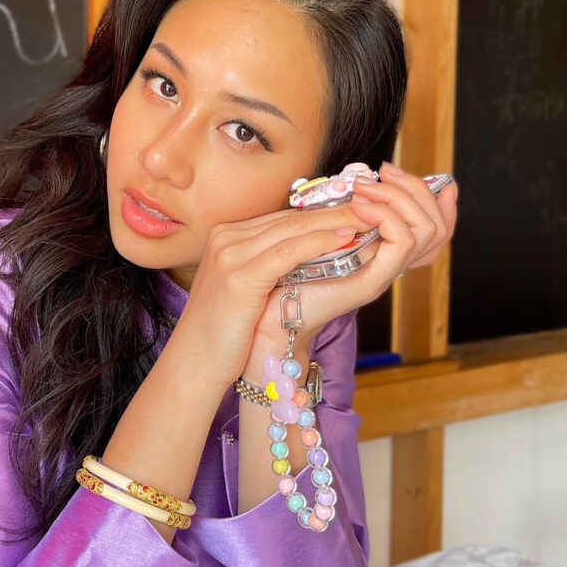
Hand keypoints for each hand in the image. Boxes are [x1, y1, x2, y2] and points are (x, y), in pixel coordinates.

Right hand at [177, 202, 365, 382]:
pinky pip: (288, 252)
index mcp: (226, 237)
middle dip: (335, 211)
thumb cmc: (222, 331)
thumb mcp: (242, 289)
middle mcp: (226, 238)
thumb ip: (264, 265)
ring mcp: (230, 254)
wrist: (194, 361)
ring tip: (369, 217)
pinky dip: (319, 243)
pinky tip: (345, 238)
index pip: (282, 218)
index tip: (354, 211)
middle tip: (372, 206)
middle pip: (290, 218)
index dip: (321, 213)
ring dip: (335, 221)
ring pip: (293, 229)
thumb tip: (305, 257)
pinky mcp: (239, 276)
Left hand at [251, 161, 458, 352]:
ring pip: (424, 230)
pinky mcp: (372, 282)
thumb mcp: (323, 235)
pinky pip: (402, 243)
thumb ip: (343, 214)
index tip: (411, 173)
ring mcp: (384, 274)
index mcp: (384, 252)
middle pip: (435, 225)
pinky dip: (386, 217)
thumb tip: (359, 182)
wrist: (276, 314)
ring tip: (366, 190)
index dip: (438, 200)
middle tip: (382, 173)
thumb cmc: (292, 273)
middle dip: (414, 188)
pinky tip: (360, 208)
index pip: (435, 228)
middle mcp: (391, 264)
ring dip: (397, 198)